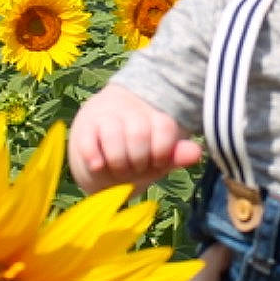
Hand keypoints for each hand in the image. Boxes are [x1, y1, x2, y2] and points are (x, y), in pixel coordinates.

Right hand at [69, 84, 203, 195]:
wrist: (98, 159)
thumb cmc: (134, 160)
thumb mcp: (156, 160)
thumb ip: (174, 156)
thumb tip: (196, 153)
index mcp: (153, 116)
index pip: (165, 128)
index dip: (161, 153)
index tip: (155, 164)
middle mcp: (129, 111)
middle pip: (139, 133)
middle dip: (137, 161)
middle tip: (133, 169)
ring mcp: (104, 117)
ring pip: (114, 135)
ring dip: (117, 161)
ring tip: (116, 169)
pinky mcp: (82, 128)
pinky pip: (89, 141)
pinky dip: (95, 158)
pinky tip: (98, 166)